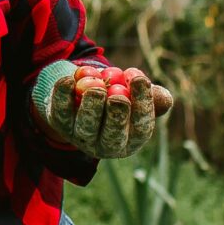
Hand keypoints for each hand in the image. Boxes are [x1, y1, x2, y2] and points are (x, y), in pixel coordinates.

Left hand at [30, 60, 171, 160]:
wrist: (83, 97)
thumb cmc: (119, 97)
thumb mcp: (137, 96)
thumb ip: (152, 97)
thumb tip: (163, 98)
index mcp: (131, 139)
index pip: (141, 128)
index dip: (142, 104)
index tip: (140, 79)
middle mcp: (106, 145)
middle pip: (112, 136)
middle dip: (116, 116)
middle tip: (118, 97)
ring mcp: (81, 137)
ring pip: (86, 127)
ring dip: (91, 107)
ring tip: (96, 86)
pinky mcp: (60, 123)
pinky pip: (60, 111)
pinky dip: (62, 95)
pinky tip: (69, 79)